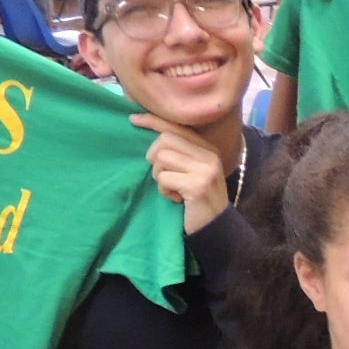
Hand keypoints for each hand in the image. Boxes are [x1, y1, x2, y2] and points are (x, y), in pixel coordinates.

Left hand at [132, 113, 230, 231]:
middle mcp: (210, 155)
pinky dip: (164, 191)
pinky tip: (177, 199)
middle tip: (162, 175)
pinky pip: (164, 178)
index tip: (132, 119)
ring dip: (159, 176)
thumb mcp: (192, 171)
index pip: (176, 126)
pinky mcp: (198, 186)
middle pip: (165, 139)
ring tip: (172, 189)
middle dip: (153, 157)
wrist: (215, 229)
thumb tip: (150, 132)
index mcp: (208, 148)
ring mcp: (206, 170)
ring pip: (162, 158)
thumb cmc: (197, 200)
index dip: (152, 121)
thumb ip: (178, 153)